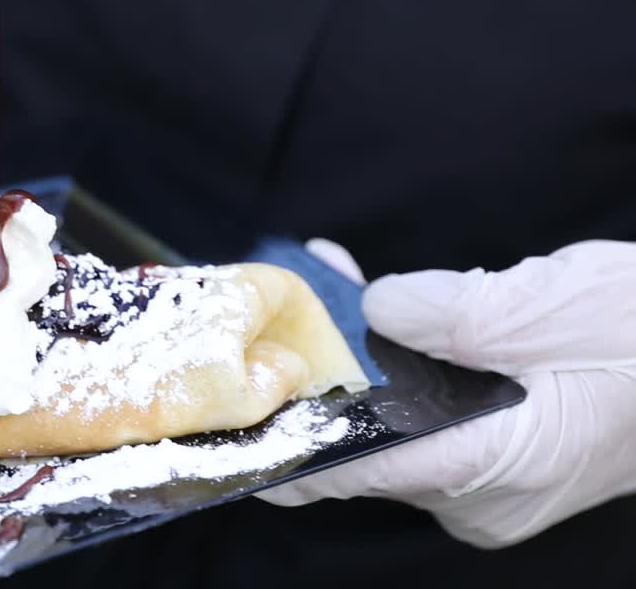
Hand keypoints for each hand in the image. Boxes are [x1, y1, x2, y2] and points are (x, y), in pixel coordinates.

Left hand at [258, 239, 635, 548]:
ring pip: (400, 421)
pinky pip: (435, 415)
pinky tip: (393, 311)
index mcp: (485, 471)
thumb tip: (375, 308)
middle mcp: (477, 495)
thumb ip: (446, 313)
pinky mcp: (508, 456)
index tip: (233, 410)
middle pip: (369, 437)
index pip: (351, 471)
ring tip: (337, 283)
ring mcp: (493, 480)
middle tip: (298, 295)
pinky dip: (410, 367)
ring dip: (368, 358)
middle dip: (328, 368)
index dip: (284, 440)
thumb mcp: (543, 311)